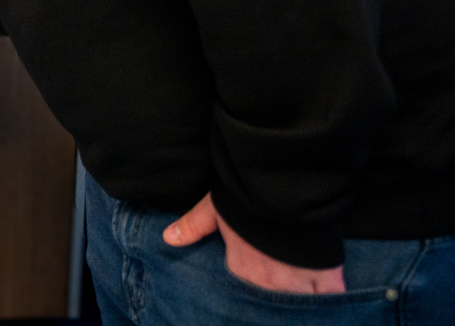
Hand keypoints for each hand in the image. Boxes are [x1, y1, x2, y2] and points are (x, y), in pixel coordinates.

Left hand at [164, 192, 345, 293]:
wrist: (286, 192)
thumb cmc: (246, 200)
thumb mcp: (213, 209)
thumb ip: (192, 226)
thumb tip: (168, 238)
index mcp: (242, 270)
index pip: (242, 292)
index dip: (248, 291)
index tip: (252, 291)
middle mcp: (270, 284)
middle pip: (271, 303)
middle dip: (273, 301)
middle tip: (274, 289)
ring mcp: (300, 283)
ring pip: (299, 306)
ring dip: (298, 303)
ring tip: (296, 299)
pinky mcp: (327, 277)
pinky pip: (329, 300)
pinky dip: (328, 302)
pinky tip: (327, 303)